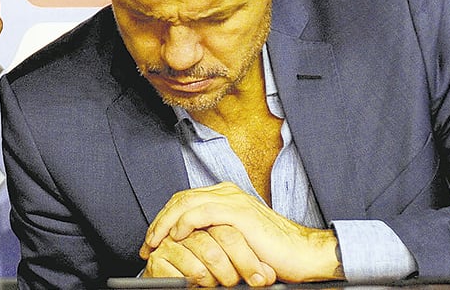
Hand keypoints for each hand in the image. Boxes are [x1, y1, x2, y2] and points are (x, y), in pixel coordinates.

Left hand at [141, 182, 342, 282]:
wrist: (303, 255)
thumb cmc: (271, 252)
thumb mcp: (234, 241)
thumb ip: (213, 234)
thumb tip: (187, 245)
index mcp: (225, 196)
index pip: (184, 201)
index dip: (164, 219)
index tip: (151, 241)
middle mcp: (227, 193)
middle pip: (180, 199)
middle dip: (159, 222)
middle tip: (147, 244)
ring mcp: (233, 200)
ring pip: (186, 203)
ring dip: (165, 224)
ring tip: (155, 242)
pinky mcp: (239, 213)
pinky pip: (202, 213)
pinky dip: (185, 224)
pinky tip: (177, 237)